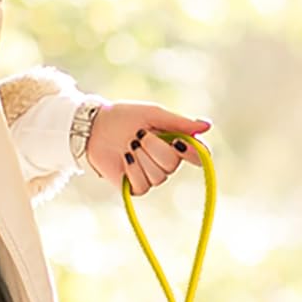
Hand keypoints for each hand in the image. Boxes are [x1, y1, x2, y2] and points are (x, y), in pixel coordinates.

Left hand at [86, 101, 209, 195]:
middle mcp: (165, 161)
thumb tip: (207, 126)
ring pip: (159, 177)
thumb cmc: (124, 117)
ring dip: (142, 159)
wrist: (94, 127)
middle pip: (173, 165)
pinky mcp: (135, 186)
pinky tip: (125, 158)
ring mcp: (151, 175)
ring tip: (129, 146)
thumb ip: (180, 123)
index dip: (193, 152)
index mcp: (174, 142)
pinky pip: (143, 186)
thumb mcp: (153, 115)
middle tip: (139, 136)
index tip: (180, 142)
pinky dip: (133, 171)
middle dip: (155, 149)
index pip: (196, 154)